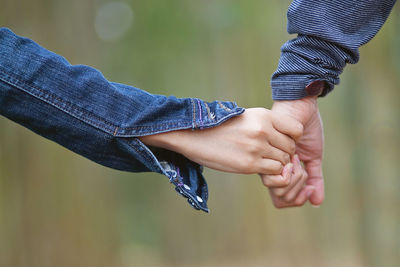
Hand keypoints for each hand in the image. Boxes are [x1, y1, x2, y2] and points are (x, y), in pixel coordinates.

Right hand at [139, 108, 302, 174]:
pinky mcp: (249, 164)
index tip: (283, 141)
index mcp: (263, 115)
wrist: (194, 135)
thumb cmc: (221, 127)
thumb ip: (266, 124)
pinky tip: (258, 167)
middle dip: (286, 153)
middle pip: (290, 147)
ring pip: (283, 161)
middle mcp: (263, 130)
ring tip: (264, 161)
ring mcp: (256, 148)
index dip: (293, 138)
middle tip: (273, 155)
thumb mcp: (246, 117)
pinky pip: (273, 171)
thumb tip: (285, 137)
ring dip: (278, 163)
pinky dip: (270, 172)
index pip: (296, 129)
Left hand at [262, 97, 323, 206]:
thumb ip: (314, 179)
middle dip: (298, 188)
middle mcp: (268, 165)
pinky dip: (296, 161)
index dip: (295, 200)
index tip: (308, 190)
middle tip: (303, 171)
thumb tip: (316, 203)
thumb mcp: (313, 157)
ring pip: (280, 182)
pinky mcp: (269, 144)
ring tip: (298, 159)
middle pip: (280, 195)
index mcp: (277, 170)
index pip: (280, 198)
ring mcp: (267, 155)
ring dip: (297, 175)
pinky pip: (283, 166)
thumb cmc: (306, 130)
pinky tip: (295, 149)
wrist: (303, 105)